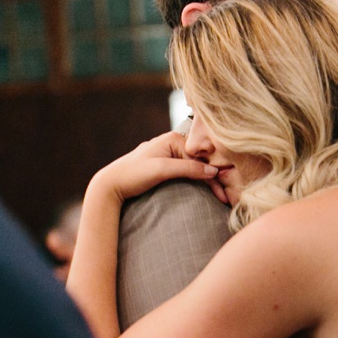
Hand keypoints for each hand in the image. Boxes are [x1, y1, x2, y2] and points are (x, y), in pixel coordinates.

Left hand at [97, 132, 219, 202]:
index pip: (201, 157)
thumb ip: (188, 168)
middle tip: (225, 199)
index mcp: (173, 138)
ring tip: (221, 198)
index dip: (214, 176)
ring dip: (207, 183)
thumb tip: (213, 172)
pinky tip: (207, 191)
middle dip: (213, 180)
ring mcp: (169, 154)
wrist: (111, 184)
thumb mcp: (162, 170)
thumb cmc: (133, 174)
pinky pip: (187, 172)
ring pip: (194, 169)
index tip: (224, 193)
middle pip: (200, 163)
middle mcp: (173, 143)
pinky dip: (197, 182)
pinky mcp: (165, 165)